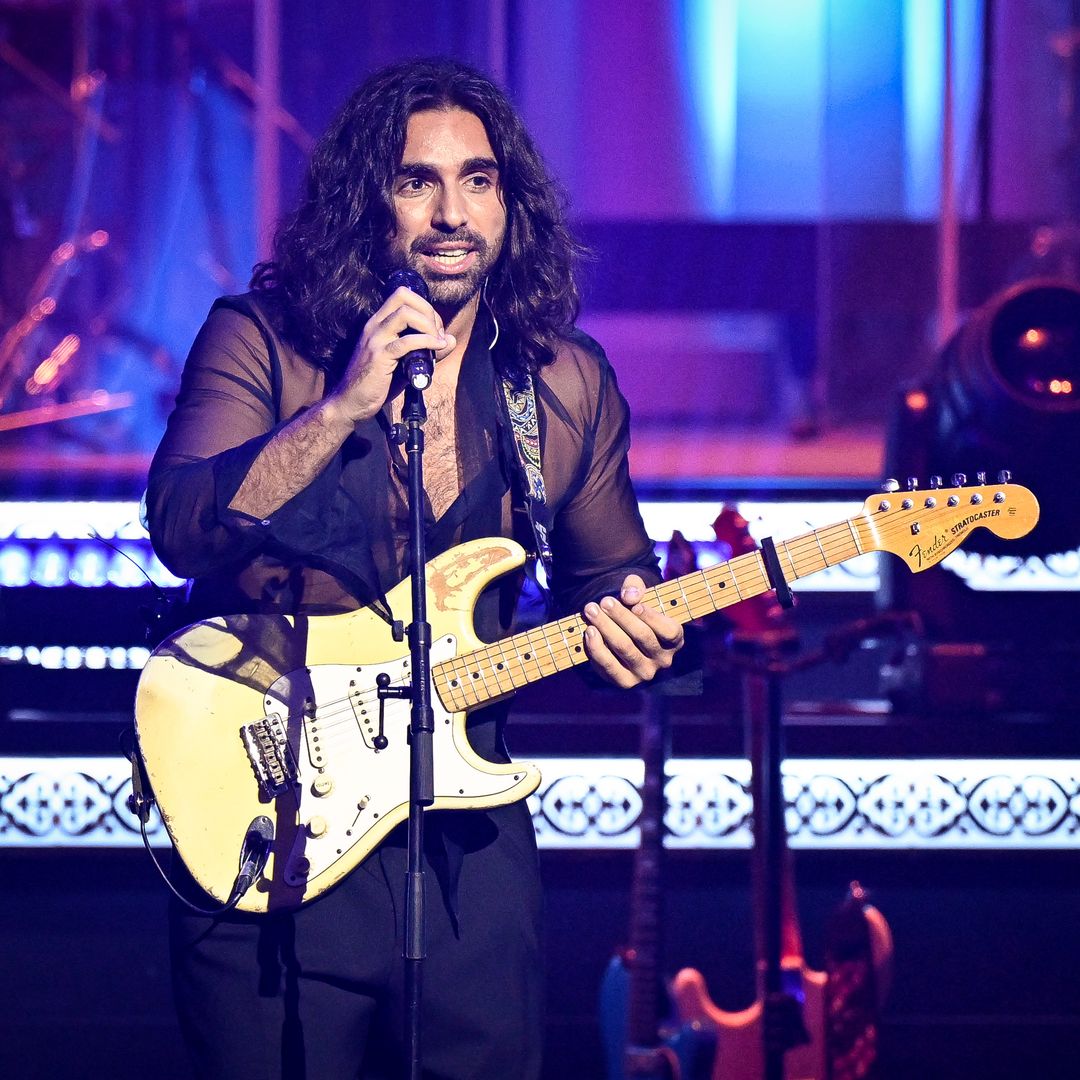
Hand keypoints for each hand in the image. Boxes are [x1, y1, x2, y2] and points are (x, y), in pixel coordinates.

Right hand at [329, 285, 457, 422]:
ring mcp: (375, 339)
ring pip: (405, 313)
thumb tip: (451, 340)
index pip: (402, 295)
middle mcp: (375, 325)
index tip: (435, 329)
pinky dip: (426, 342)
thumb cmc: (377, 384)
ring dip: (428, 324)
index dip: (424, 307)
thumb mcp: (405, 363)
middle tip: (438, 334)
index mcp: (379, 323)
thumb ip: (427, 350)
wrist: (352, 403)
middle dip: (428, 312)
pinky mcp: (379, 356)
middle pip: (404, 297)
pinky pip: (406, 342)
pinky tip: (436, 349)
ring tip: (437, 342)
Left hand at [582, 574, 683, 688]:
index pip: (669, 631)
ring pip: (624, 648)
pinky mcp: (625, 682)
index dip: (652, 618)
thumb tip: (629, 595)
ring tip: (591, 610)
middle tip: (604, 601)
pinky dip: (597, 648)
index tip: (634, 605)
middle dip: (621, 616)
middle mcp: (663, 660)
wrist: (622, 636)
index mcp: (674, 640)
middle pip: (642, 636)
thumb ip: (637, 588)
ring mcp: (644, 673)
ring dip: (605, 627)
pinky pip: (609, 665)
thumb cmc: (635, 611)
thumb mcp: (640, 596)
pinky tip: (589, 631)